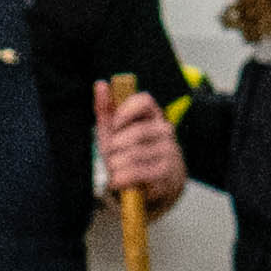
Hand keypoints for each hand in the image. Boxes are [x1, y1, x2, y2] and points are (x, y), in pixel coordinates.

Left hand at [97, 82, 187, 205]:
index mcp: (153, 115)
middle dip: (115, 146)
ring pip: (134, 154)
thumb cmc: (131, 153)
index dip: (126, 111)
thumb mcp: (116, 132)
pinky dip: (120, 178)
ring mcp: (169, 152)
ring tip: (113, 169)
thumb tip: (101, 84)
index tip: (114, 125)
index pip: (145, 101)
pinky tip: (117, 180)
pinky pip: (137, 173)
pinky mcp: (166, 173)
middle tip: (109, 155)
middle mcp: (165, 131)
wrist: (155, 186)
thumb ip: (107, 110)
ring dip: (115, 164)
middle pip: (136, 133)